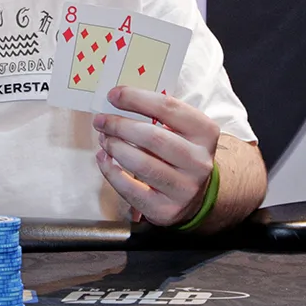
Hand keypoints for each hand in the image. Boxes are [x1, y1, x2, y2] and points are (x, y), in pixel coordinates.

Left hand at [92, 86, 219, 226]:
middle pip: (152, 137)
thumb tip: (118, 100)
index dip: (136, 99)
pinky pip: (130, 189)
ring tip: (104, 139)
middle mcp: (199, 161)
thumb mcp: (181, 131)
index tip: (113, 95)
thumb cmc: (179, 153)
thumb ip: (157, 115)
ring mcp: (184, 188)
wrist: (195, 195)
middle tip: (101, 121)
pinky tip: (104, 159)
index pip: (168, 108)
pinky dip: (110, 172)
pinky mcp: (166, 210)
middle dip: (120, 125)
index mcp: (205, 133)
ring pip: (141, 164)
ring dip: (115, 147)